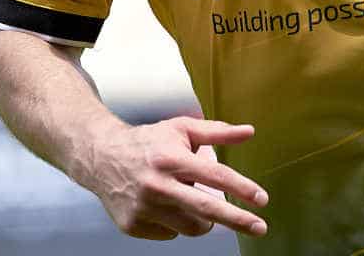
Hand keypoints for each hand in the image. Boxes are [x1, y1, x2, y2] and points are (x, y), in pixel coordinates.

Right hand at [72, 115, 268, 239]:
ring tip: (193, 201)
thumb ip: (217, 132)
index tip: (262, 199)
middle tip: (259, 227)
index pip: (215, 176)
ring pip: (191, 227)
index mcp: (172, 159)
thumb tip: (248, 131)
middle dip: (237, 220)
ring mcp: (144, 208)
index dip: (242, 189)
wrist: (101, 158)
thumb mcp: (182, 130)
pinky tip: (165, 205)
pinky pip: (171, 233)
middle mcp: (157, 185)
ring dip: (203, 219)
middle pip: (206, 209)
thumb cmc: (148, 142)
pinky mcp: (133, 225)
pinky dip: (176, 222)